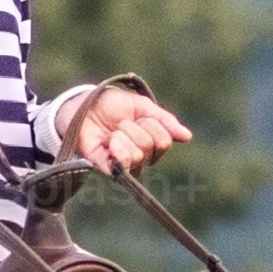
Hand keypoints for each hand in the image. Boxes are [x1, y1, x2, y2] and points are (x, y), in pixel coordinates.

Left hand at [59, 81, 193, 174]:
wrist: (85, 104)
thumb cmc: (114, 106)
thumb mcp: (143, 107)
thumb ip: (165, 122)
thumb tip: (187, 137)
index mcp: (151, 143)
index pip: (164, 141)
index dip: (152, 125)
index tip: (139, 116)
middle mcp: (140, 157)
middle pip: (150, 146)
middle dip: (135, 128)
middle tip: (121, 122)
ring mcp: (123, 163)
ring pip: (137, 154)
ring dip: (123, 134)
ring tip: (111, 131)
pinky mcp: (106, 167)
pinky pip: (121, 167)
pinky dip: (118, 151)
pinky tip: (111, 141)